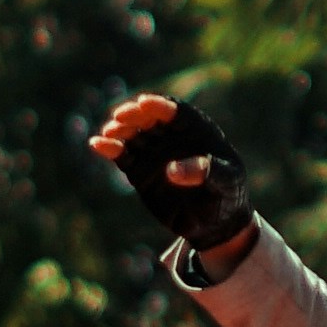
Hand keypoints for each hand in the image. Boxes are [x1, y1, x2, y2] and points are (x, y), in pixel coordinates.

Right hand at [88, 93, 254, 259]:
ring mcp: (155, 152)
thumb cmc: (228, 196)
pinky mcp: (140, 170)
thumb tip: (171, 169)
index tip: (145, 103)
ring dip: (120, 129)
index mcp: (198, 131)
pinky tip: (98, 144)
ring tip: (110, 131)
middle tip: (121, 116)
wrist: (214, 224)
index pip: (178, 112)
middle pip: (150, 119)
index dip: (161, 106)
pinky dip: (110, 148)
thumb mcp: (227, 182)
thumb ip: (206, 172)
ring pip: (133, 134)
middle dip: (136, 115)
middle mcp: (173, 137)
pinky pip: (122, 155)